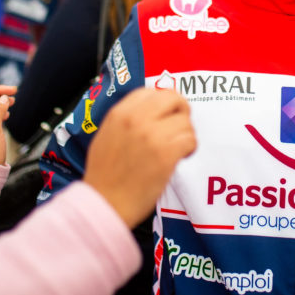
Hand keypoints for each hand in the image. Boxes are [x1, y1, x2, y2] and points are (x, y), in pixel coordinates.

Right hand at [83, 88, 195, 226]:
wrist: (105, 202)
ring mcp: (152, 136)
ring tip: (178, 147)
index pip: (152, 92)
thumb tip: (149, 111)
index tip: (168, 112)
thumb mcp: (106, 135)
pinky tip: (181, 157)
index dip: (164, 101)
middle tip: (180, 125)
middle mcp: (137, 119)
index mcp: (120, 113)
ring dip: (186, 134)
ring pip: (185, 122)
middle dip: (181, 111)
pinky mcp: (166, 155)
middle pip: (173, 99)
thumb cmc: (104, 175)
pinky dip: (189, 148)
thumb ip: (126, 119)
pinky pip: (189, 140)